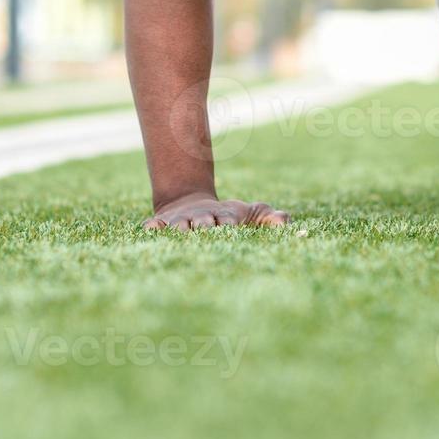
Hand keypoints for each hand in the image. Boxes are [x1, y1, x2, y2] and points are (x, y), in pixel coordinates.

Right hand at [144, 192, 289, 230]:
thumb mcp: (251, 213)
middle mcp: (201, 218)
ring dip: (180, 230)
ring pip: (179, 226)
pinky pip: (153, 226)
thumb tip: (286, 222)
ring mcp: (181, 220)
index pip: (227, 220)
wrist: (192, 203)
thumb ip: (270, 217)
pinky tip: (152, 231)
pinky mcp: (162, 223)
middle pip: (203, 223)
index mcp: (224, 216)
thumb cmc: (229, 215)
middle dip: (205, 227)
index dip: (229, 224)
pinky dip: (152, 228)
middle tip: (207, 232)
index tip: (232, 228)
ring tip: (181, 235)